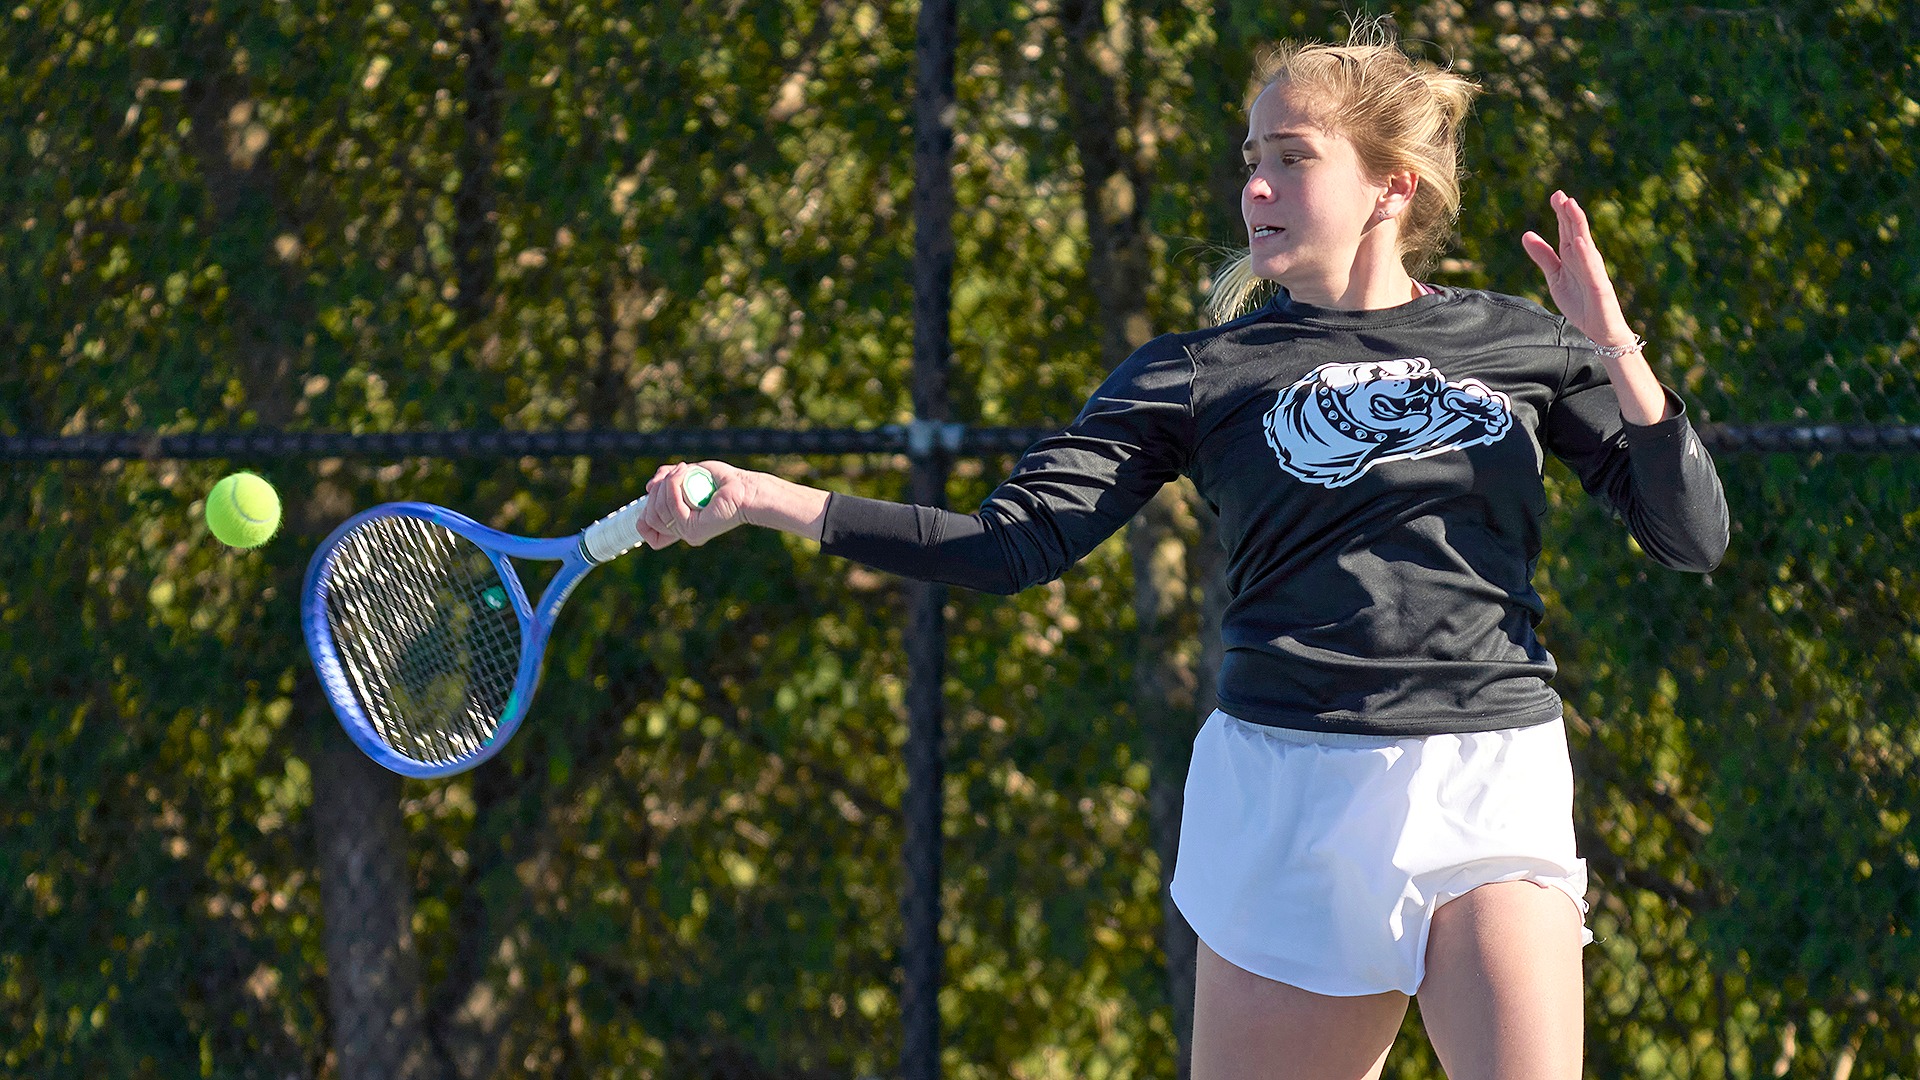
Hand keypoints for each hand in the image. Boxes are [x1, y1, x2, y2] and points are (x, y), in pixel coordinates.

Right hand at [637, 460, 752, 548]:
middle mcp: (682, 532)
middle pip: (648, 517)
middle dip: (656, 492)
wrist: (745, 489)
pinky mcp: (692, 529)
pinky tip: (684, 472)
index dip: (643, 513)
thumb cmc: (722, 481)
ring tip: (683, 470)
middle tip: (673, 474)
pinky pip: (671, 505)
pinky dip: (673, 484)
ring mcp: (687, 533)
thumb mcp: (688, 475)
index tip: (653, 492)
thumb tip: (648, 488)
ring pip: (657, 511)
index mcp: (680, 524)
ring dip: (666, 484)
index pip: (646, 530)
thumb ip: (667, 480)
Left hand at [1521, 190, 1637, 350]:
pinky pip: (1591, 268)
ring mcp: (1593, 271)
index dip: (1561, 213)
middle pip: (1576, 231)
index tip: (1556, 195)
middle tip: (1561, 195)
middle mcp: (1585, 259)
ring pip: (1585, 244)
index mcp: (1573, 256)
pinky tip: (1579, 242)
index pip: (1567, 230)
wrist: (1598, 329)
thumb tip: (1526, 234)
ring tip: (1571, 208)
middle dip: (1569, 213)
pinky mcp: (1599, 286)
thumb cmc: (1580, 302)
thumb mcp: (1555, 277)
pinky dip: (1585, 254)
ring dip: (1578, 225)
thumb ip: (1543, 256)